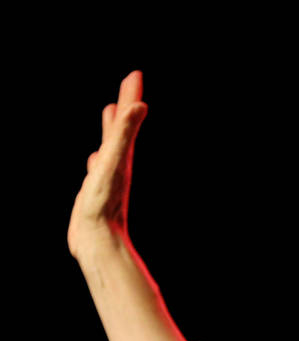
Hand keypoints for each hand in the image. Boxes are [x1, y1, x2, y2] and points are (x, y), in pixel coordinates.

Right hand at [68, 71, 146, 259]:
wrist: (99, 243)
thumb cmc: (103, 205)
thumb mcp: (113, 163)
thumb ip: (124, 134)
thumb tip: (140, 107)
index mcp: (121, 156)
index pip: (128, 119)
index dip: (130, 96)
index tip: (136, 74)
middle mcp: (117, 165)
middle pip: (122, 128)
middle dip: (125, 105)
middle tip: (130, 84)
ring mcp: (106, 178)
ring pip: (110, 146)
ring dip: (112, 128)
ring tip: (111, 111)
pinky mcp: (96, 192)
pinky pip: (98, 168)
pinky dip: (98, 157)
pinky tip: (95, 158)